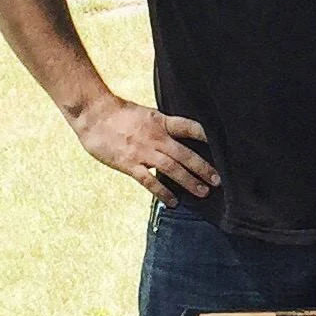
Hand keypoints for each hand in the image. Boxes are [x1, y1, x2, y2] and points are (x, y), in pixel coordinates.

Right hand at [72, 96, 217, 205]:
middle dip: (203, 168)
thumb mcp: (147, 114)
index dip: (207, 136)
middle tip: (218, 180)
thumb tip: (181, 134)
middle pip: (185, 154)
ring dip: (189, 181)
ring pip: (171, 169)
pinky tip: (173, 202)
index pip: (190, 127)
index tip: (222, 146)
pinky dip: (163, 192)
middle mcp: (156, 137)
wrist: (92, 114)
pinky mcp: (129, 164)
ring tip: (203, 192)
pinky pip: (149, 181)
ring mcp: (143, 152)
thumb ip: (164, 125)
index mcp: (161, 122)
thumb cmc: (119, 113)